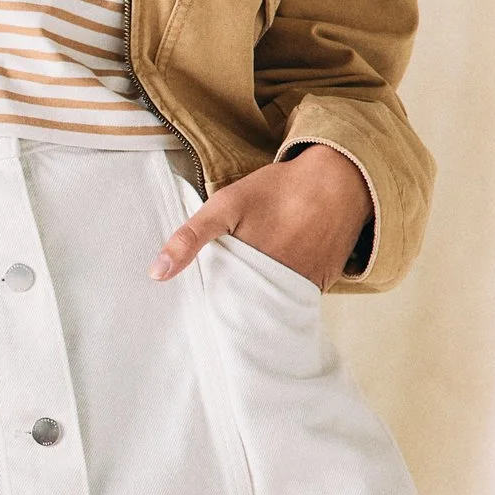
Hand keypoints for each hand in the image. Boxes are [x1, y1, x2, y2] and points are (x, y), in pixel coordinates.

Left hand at [151, 143, 370, 290]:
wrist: (339, 179)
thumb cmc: (276, 190)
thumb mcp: (225, 205)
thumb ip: (190, 237)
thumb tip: (155, 274)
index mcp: (252, 270)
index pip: (222, 309)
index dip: (210, 312)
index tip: (201, 316)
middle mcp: (280, 284)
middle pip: (248, 312)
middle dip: (233, 312)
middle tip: (221, 305)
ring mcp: (304, 287)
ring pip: (272, 307)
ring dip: (259, 305)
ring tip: (245, 297)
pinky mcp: (322, 285)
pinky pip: (297, 299)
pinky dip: (284, 296)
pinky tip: (273, 284)